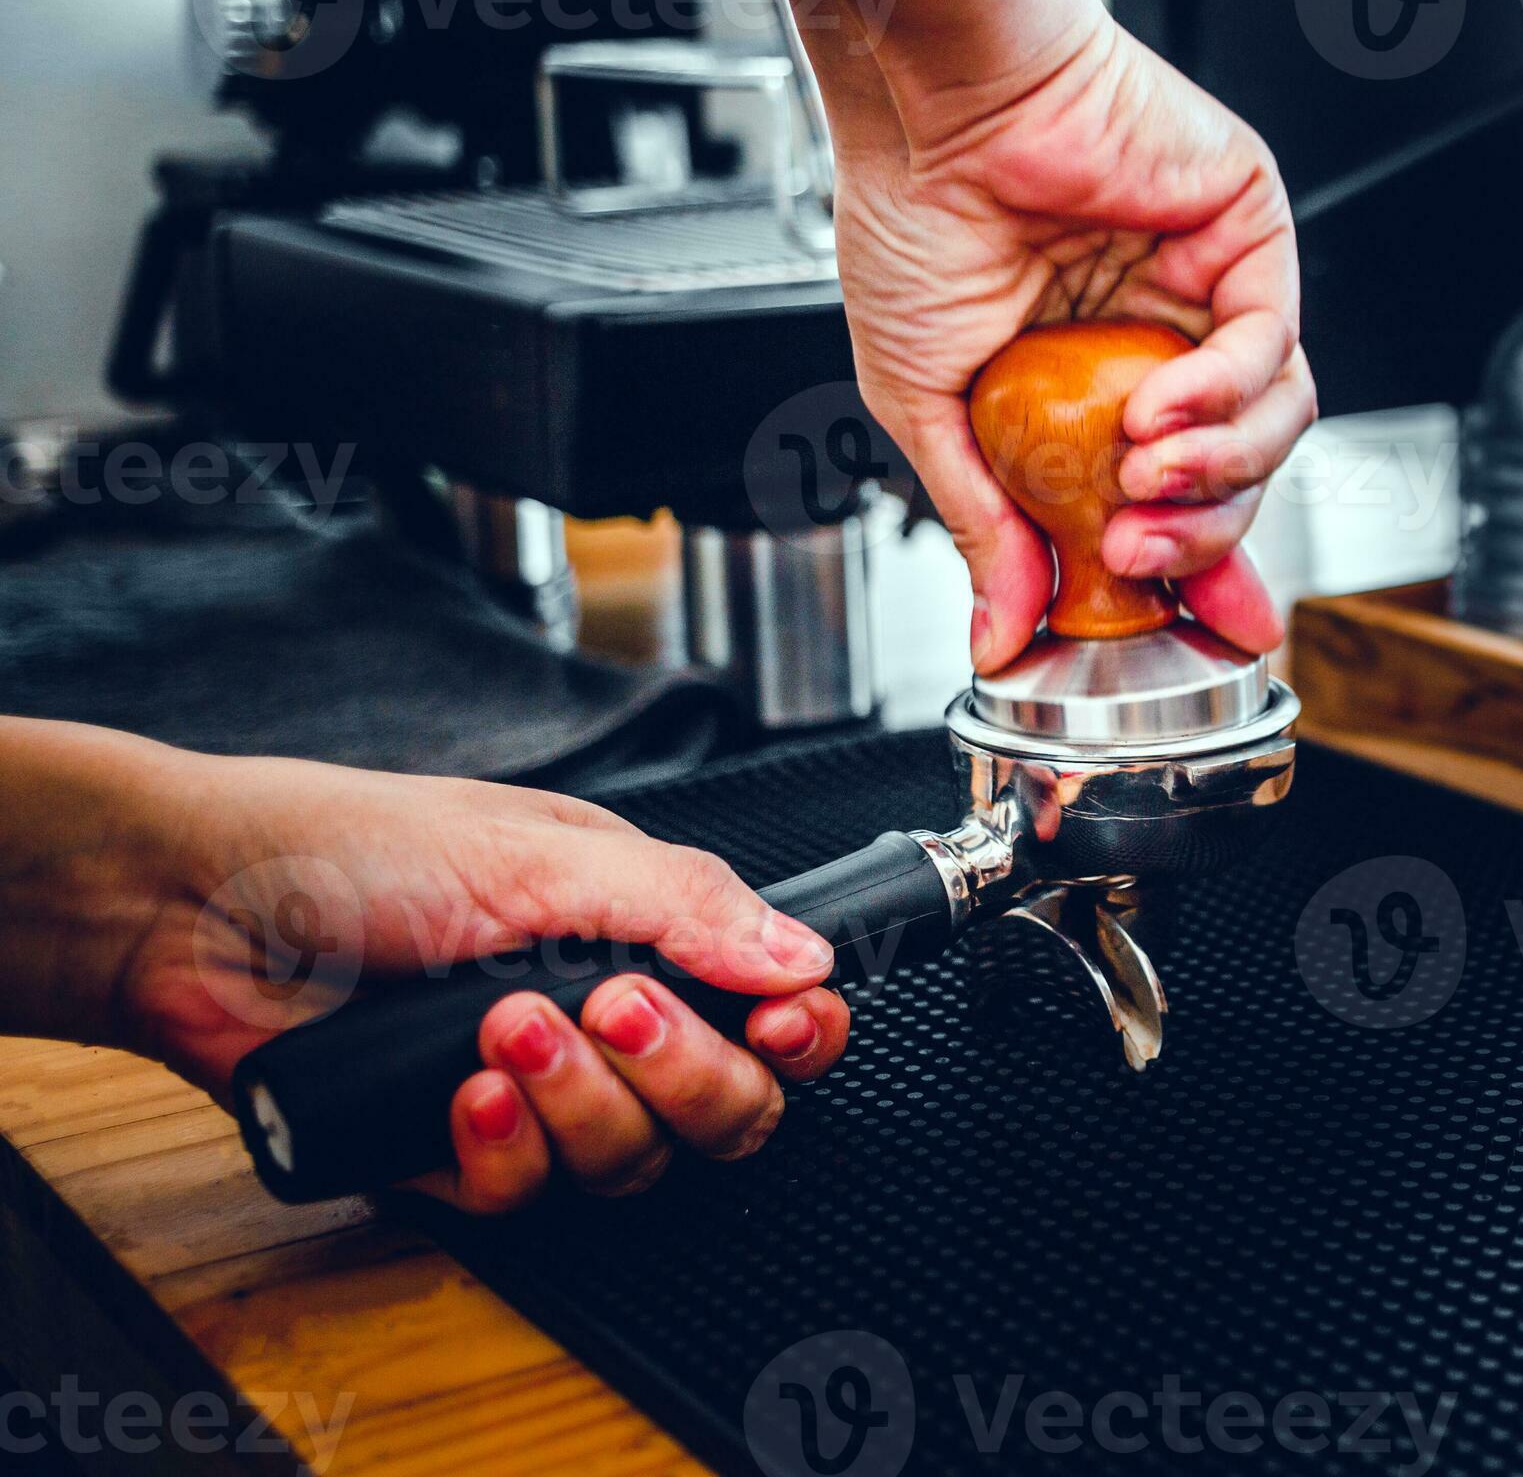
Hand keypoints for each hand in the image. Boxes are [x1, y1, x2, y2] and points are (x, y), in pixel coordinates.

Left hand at [18, 729, 846, 1212]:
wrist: (201, 911)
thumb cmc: (356, 844)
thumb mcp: (539, 852)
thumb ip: (684, 905)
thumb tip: (803, 954)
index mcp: (637, 930)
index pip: (766, 1008)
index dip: (793, 1033)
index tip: (779, 1026)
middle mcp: (601, 1018)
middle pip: (722, 1105)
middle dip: (680, 1069)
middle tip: (613, 1010)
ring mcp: (535, 1092)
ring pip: (633, 1161)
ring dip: (577, 1100)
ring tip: (502, 1029)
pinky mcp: (460, 1152)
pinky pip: (529, 1195)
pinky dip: (501, 1147)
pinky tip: (458, 1090)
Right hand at [823, 10, 1314, 671]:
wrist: (935, 107)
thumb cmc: (914, 220)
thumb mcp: (925, 406)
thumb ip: (981, 522)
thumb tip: (1000, 632)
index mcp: (1084, 385)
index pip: (1164, 500)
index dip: (1184, 571)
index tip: (1191, 631)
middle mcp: (1154, 341)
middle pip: (1233, 475)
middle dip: (1195, 538)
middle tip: (1130, 553)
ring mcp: (1202, 288)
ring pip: (1273, 419)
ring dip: (1218, 473)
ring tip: (1141, 482)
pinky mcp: (1244, 231)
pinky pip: (1271, 342)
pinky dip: (1223, 393)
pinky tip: (1160, 409)